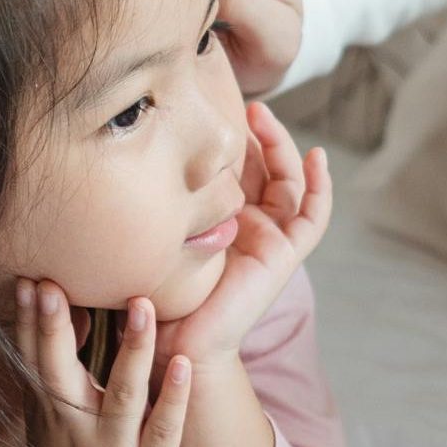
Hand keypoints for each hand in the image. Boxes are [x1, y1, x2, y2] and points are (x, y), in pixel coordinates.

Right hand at [14, 276, 193, 446]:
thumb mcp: (45, 421)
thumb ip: (48, 371)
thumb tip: (45, 311)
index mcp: (48, 410)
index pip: (32, 357)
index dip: (27, 319)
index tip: (27, 278)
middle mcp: (73, 426)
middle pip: (60, 371)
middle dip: (55, 328)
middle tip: (57, 282)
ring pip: (121, 395)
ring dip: (132, 350)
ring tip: (143, 305)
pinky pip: (162, 430)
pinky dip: (172, 398)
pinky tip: (182, 364)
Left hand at [155, 101, 333, 365]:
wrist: (175, 340)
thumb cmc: (156, 294)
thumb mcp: (156, 234)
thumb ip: (156, 203)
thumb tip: (126, 158)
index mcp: (222, 220)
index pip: (237, 170)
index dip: (234, 141)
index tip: (214, 111)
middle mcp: (249, 226)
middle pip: (266, 169)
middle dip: (260, 136)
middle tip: (247, 106)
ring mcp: (270, 238)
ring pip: (290, 182)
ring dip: (284, 147)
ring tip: (265, 117)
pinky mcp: (285, 254)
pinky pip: (314, 216)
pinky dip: (321, 186)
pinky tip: (318, 157)